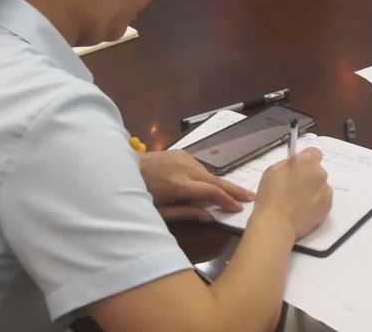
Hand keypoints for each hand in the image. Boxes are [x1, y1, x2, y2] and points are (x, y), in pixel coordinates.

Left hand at [138, 150, 253, 223]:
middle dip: (234, 189)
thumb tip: (210, 217)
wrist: (120, 168)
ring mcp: (183, 157)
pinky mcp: (180, 152)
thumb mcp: (159, 212)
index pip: (211, 192)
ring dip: (221, 183)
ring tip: (235, 193)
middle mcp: (185, 168)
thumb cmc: (138, 196)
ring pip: (208, 173)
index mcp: (179, 185)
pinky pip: (199, 166)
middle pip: (215, 180)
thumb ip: (185, 213)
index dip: (227, 201)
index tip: (240, 208)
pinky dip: (208, 176)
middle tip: (251, 196)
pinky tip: (211, 184)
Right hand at [253, 147, 331, 240]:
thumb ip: (288, 164)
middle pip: (317, 170)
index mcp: (305, 161)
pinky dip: (316, 203)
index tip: (301, 167)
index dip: (307, 160)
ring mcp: (325, 189)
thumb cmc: (270, 197)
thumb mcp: (272, 171)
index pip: (314, 153)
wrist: (276, 223)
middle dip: (308, 176)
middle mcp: (319, 172)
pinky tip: (303, 209)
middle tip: (295, 188)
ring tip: (297, 202)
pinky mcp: (328, 205)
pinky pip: (323, 199)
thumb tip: (294, 164)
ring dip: (312, 190)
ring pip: (320, 185)